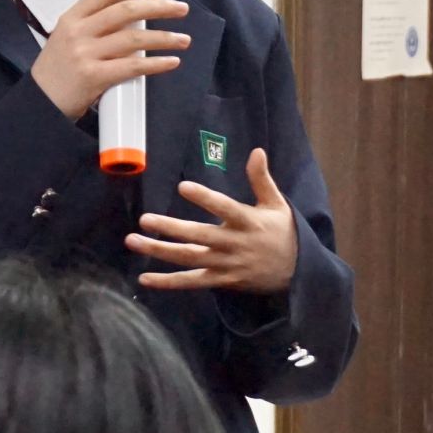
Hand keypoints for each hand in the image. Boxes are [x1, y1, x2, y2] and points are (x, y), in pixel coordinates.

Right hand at [29, 0, 189, 119]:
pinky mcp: (94, 78)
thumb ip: (92, 25)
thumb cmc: (57, 71)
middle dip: (159, 8)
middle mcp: (78, 32)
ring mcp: (85, 54)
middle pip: (126, 11)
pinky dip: (156, 63)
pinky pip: (132, 66)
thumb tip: (132, 16)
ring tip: (183, 39)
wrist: (39, 104)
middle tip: (181, 9)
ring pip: (134, 39)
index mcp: (71, 17)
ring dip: (164, 37)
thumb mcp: (66, 38)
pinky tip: (171, 61)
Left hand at [127, 148, 297, 294]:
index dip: (204, 198)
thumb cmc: (283, 232)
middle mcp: (233, 244)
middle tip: (145, 219)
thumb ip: (261, 178)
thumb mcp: (276, 203)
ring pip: (189, 259)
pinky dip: (168, 282)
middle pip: (199, 236)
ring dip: (160, 252)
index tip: (183, 186)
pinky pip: (192, 282)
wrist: (298, 273)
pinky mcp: (221, 280)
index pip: (223, 208)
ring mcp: (226, 264)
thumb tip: (256, 150)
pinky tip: (144, 278)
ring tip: (134, 241)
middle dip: (171, 229)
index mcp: (248, 222)